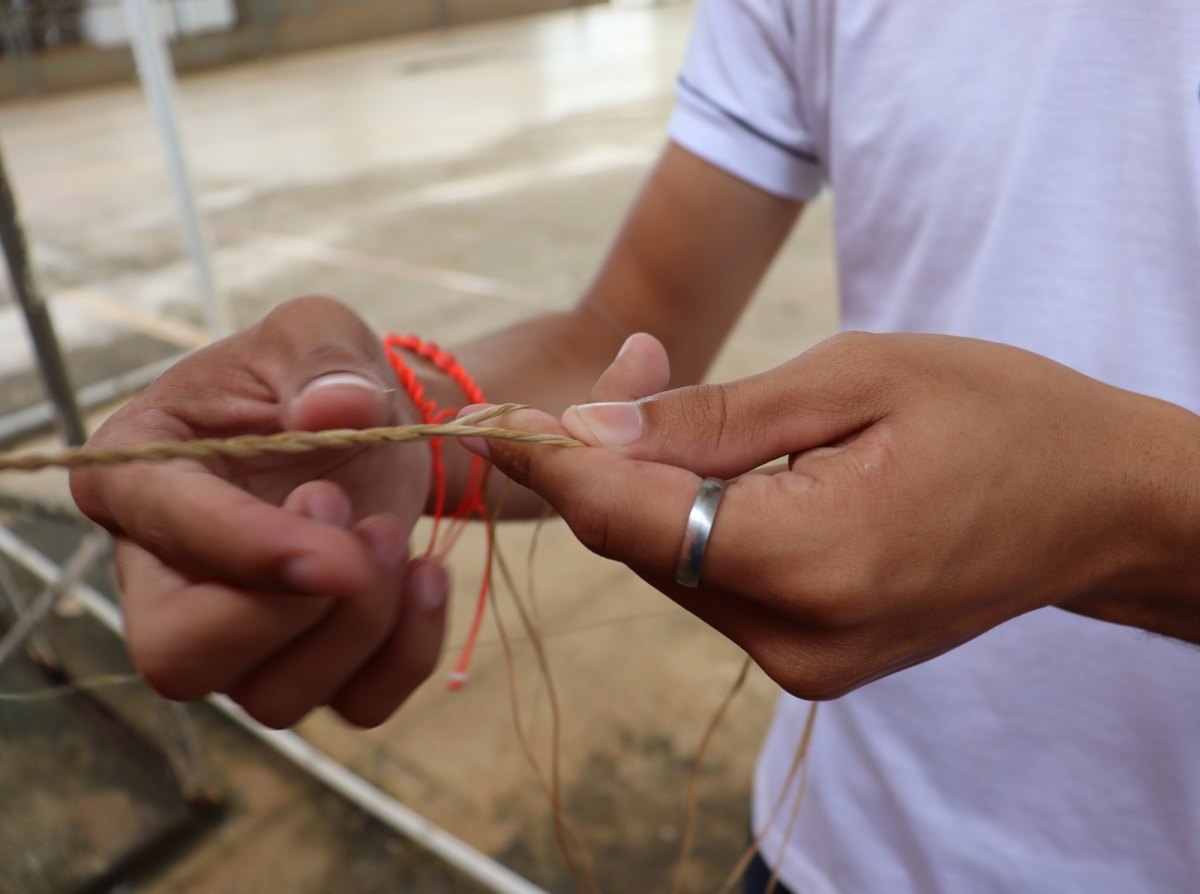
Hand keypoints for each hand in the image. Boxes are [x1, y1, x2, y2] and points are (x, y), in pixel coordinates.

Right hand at [72, 296, 445, 727]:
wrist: (361, 422)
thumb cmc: (314, 372)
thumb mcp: (315, 328)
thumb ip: (322, 356)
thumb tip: (334, 410)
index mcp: (138, 477)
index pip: (166, 537)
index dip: (250, 545)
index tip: (334, 515)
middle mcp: (164, 575)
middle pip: (182, 659)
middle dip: (294, 611)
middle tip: (365, 531)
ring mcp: (233, 634)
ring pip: (274, 698)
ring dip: (362, 626)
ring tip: (392, 533)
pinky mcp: (305, 662)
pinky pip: (355, 707)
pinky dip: (408, 656)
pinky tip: (428, 577)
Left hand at [470, 332, 1199, 697]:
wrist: (1100, 502)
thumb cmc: (1000, 415)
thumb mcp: (855, 377)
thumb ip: (713, 418)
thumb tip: (587, 429)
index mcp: (814, 563)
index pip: (632, 520)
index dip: (556, 462)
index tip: (501, 415)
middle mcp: (798, 639)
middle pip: (644, 542)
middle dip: (612, 452)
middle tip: (635, 359)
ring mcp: (805, 661)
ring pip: (673, 562)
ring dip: (655, 481)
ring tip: (675, 391)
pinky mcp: (811, 656)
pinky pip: (715, 580)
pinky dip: (697, 516)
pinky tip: (721, 456)